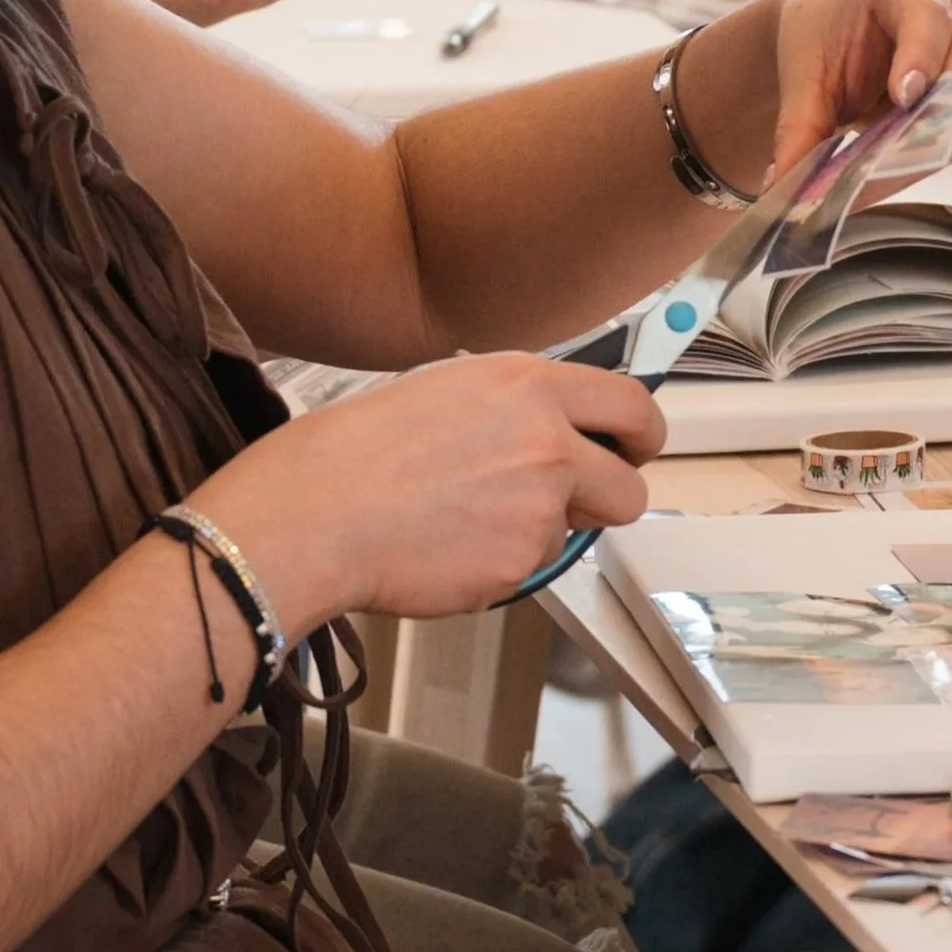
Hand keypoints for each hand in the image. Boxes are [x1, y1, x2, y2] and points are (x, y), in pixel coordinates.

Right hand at [207, 350, 665, 626]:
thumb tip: (545, 426)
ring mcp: (538, 506)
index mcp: (528, 384)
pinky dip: (499, 564)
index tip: (634, 448)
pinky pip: (528, 567)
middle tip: (579, 503)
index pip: (630, 404)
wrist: (310, 515)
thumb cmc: (352, 452)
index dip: (640, 434)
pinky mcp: (518, 563)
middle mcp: (548, 440)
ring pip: (573, 531)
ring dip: (540, 532)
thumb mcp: (444, 391)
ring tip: (467, 521)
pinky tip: (446, 548)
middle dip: (612, 497)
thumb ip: (511, 408)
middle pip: (631, 484)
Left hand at [765, 0, 951, 178]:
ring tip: (891, 173)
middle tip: (910, 144)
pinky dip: (939, 152)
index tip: (903, 96)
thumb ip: (798, 125)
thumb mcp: (803, 75)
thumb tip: (785, 183)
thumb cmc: (822, 38)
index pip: (927, 12)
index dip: (921, 54)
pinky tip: (898, 173)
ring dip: (945, 138)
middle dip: (951, 98)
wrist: (831, 36)